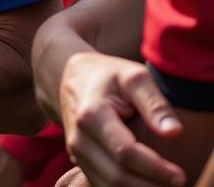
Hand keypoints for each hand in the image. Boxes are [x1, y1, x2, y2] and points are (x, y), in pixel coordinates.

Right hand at [58, 52, 184, 186]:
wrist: (72, 78)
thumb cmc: (108, 76)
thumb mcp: (132, 77)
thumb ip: (154, 103)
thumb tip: (175, 132)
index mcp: (91, 114)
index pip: (125, 153)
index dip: (155, 169)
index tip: (179, 175)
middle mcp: (79, 138)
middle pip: (117, 176)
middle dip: (150, 186)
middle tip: (177, 183)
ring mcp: (75, 152)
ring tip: (163, 183)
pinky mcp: (79, 161)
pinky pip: (102, 185)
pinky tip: (145, 181)